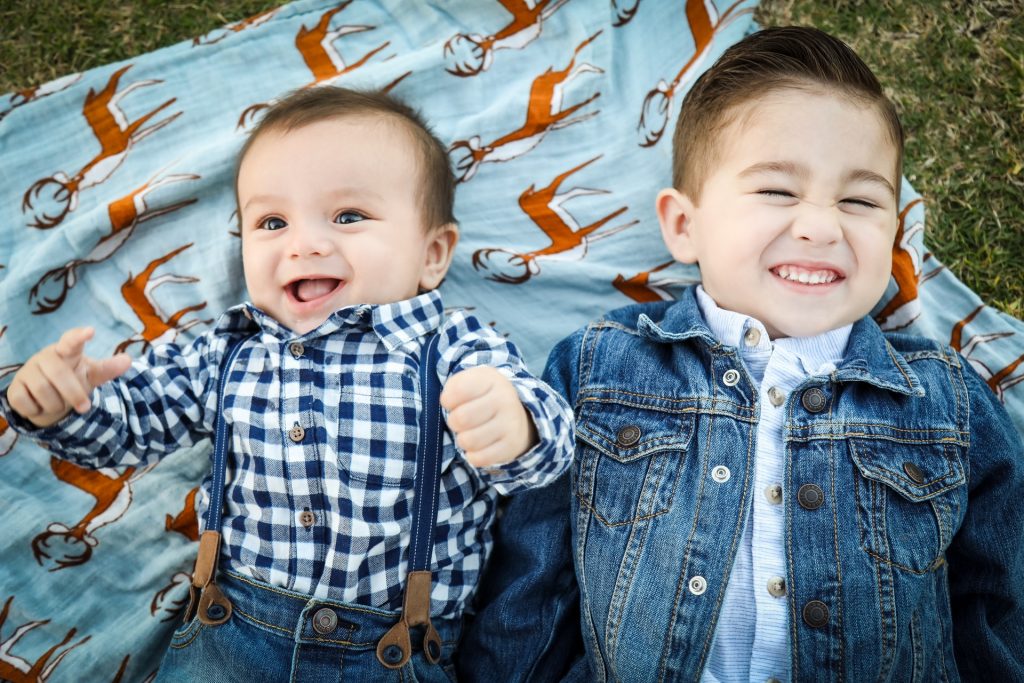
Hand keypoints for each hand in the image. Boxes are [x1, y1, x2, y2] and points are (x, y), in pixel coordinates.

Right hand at [7, 327, 131, 427]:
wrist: (47, 399)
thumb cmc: (72, 380)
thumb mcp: (91, 375)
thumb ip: (107, 368)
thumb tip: (128, 360)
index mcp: (66, 351)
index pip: (71, 341)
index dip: (79, 337)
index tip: (90, 331)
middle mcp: (45, 357)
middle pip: (59, 375)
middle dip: (74, 394)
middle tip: (85, 408)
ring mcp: (27, 371)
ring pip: (43, 391)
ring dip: (57, 404)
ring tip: (59, 403)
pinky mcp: (14, 389)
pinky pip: (26, 402)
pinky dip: (38, 410)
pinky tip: (40, 405)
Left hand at [440, 366, 537, 467]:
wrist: (517, 414)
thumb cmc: (483, 397)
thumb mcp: (471, 381)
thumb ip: (453, 387)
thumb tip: (447, 402)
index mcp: (491, 380)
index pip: (457, 391)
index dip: (448, 400)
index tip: (455, 401)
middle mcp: (505, 399)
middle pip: (460, 418)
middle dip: (454, 422)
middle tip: (462, 420)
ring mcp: (511, 423)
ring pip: (468, 441)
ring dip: (463, 439)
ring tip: (471, 432)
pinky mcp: (511, 446)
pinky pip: (478, 458)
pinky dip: (472, 455)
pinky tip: (479, 446)